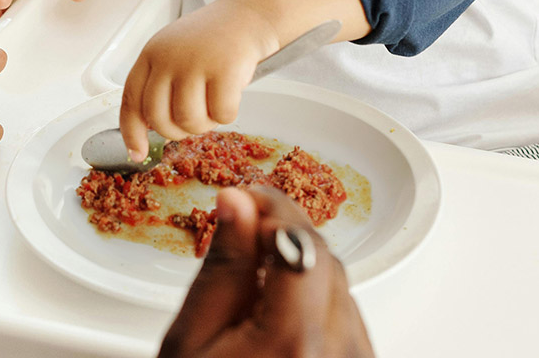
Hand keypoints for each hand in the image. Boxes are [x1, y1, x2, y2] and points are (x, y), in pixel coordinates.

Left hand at [119, 0, 277, 159]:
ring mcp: (195, 63)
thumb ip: (160, 84)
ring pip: (188, 121)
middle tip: (194, 122)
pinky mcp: (224, 70)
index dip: (132, 132)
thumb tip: (151, 129)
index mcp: (152, 54)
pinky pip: (221, 115)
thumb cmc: (213, 40)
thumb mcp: (174, 53)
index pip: (132, 101)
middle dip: (177, 131)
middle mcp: (169, 58)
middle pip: (159, 118)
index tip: (138, 153)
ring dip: (205, 124)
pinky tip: (232, 95)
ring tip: (214, 105)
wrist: (248, 16)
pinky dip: (228, 114)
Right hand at [159, 187, 373, 357]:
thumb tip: (237, 203)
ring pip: (340, 284)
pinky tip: (279, 307)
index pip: (300, 243)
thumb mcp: (190, 342)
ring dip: (303, 263)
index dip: (272, 207)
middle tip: (243, 224)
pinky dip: (316, 297)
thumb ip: (221, 268)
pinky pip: (348, 316)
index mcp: (292, 345)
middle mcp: (339, 356)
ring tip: (255, 271)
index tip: (244, 197)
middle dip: (284, 230)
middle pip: (324, 258)